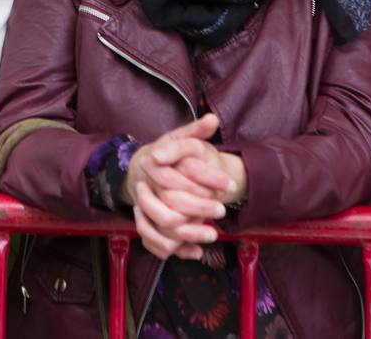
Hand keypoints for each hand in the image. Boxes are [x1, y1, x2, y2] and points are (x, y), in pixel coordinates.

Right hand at [121, 115, 243, 260]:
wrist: (142, 170)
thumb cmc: (167, 155)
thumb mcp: (179, 139)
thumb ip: (196, 131)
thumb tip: (213, 119)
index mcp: (153, 163)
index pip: (178, 174)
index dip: (206, 179)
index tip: (227, 184)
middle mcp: (144, 187)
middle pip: (171, 202)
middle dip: (200, 206)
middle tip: (222, 209)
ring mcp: (143, 208)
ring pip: (162, 226)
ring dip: (189, 233)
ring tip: (212, 233)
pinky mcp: (146, 226)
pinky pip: (157, 244)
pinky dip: (178, 250)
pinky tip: (197, 250)